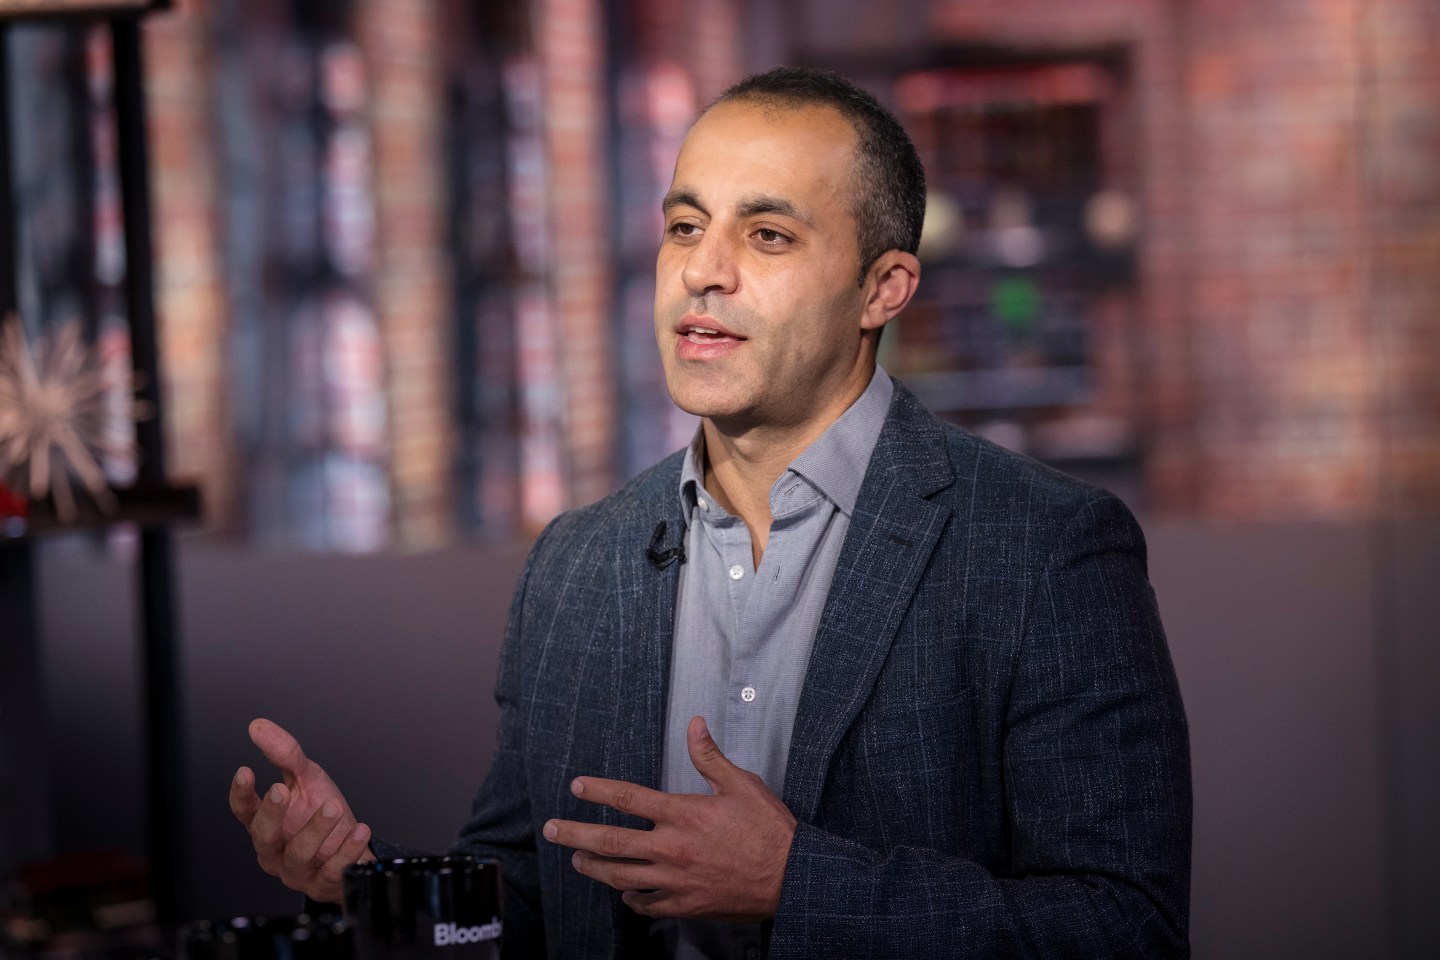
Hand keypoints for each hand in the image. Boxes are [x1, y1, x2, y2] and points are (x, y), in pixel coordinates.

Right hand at [229, 718, 373, 902]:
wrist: (354, 846)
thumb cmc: (322, 812)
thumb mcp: (307, 779)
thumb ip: (285, 755)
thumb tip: (258, 726)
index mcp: (266, 823)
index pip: (244, 810)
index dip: (241, 793)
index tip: (244, 771)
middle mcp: (275, 850)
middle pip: (263, 836)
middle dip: (271, 814)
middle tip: (281, 790)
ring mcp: (298, 870)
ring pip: (298, 854)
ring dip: (316, 829)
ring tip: (334, 807)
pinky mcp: (323, 884)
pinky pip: (332, 870)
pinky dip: (347, 851)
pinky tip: (359, 831)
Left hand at [542, 716, 796, 921]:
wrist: (791, 878)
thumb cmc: (769, 830)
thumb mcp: (741, 785)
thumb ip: (710, 757)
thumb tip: (695, 725)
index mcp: (684, 814)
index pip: (629, 799)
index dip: (599, 790)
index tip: (577, 786)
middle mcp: (672, 849)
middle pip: (611, 842)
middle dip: (576, 834)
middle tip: (552, 829)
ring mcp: (675, 880)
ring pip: (621, 875)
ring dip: (594, 866)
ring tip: (577, 858)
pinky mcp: (685, 905)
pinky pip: (646, 903)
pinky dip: (630, 896)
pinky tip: (623, 890)